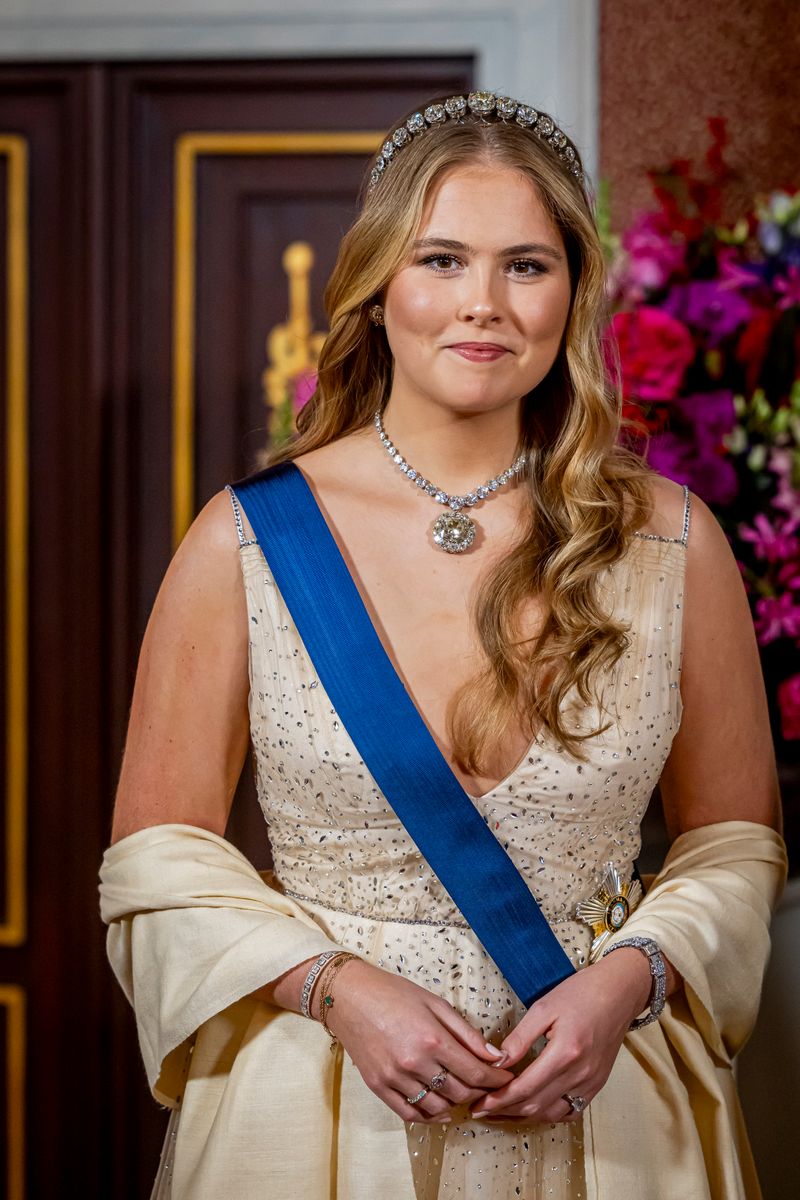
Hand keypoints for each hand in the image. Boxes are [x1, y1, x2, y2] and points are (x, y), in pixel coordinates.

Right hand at [323, 958, 515, 1123]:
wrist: (348, 996)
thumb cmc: (394, 993)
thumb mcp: (435, 1004)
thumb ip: (467, 1033)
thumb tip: (496, 1056)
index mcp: (432, 1039)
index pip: (476, 1072)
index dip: (497, 1079)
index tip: (507, 1079)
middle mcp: (414, 1063)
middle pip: (460, 1093)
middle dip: (480, 1091)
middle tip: (487, 1085)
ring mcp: (394, 1078)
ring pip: (438, 1107)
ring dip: (456, 1104)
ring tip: (464, 1093)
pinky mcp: (378, 1087)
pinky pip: (410, 1114)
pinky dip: (430, 1116)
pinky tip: (441, 1108)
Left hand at [468, 947, 653, 1123]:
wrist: (619, 992)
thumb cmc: (581, 993)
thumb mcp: (544, 1007)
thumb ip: (520, 1038)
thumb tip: (496, 1062)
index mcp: (564, 1053)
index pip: (524, 1088)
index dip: (499, 1100)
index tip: (478, 1103)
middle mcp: (579, 1075)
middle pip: (535, 1106)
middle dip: (505, 1111)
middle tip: (482, 1109)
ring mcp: (591, 1084)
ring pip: (551, 1114)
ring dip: (524, 1116)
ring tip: (501, 1111)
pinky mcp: (597, 1085)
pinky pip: (570, 1111)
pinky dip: (549, 1114)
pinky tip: (534, 1108)